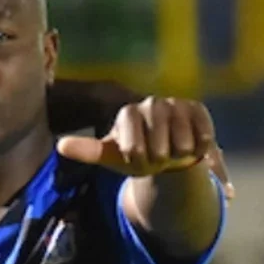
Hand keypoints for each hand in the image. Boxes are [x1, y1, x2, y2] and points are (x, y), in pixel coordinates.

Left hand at [57, 97, 233, 196]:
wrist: (166, 153)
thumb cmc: (135, 155)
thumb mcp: (110, 156)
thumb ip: (87, 150)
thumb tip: (60, 145)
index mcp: (127, 113)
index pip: (134, 148)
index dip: (137, 159)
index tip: (135, 156)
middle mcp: (151, 104)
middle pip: (160, 148)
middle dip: (159, 160)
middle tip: (156, 156)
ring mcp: (176, 104)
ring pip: (183, 144)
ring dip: (179, 156)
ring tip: (172, 150)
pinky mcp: (197, 109)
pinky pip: (203, 137)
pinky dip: (199, 149)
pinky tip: (192, 146)